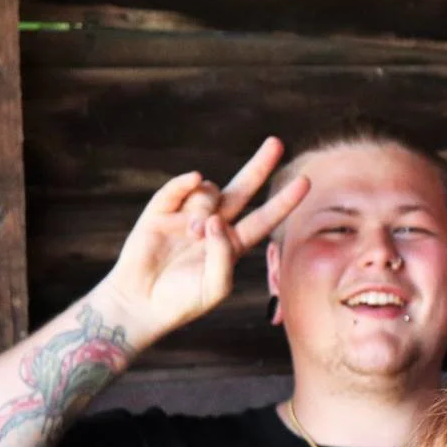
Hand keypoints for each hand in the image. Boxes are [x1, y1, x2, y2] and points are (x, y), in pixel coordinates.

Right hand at [97, 138, 308, 341]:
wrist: (141, 304)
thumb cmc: (182, 301)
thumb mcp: (215, 287)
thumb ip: (223, 255)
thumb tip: (215, 220)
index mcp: (233, 243)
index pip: (264, 218)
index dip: (284, 201)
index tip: (306, 181)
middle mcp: (214, 224)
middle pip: (243, 188)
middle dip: (260, 165)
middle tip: (276, 143)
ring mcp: (187, 214)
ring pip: (210, 190)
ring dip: (206, 206)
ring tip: (193, 233)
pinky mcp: (161, 211)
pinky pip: (178, 187)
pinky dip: (186, 181)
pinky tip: (194, 178)